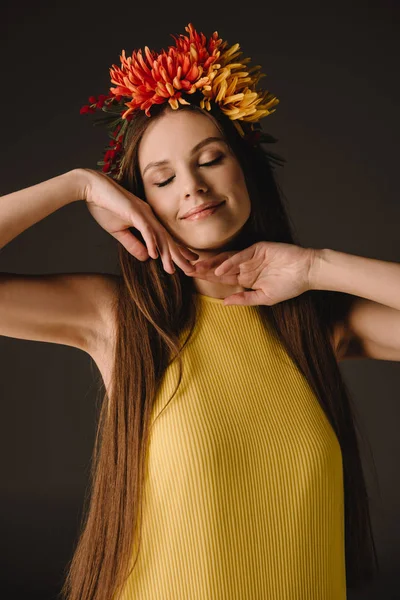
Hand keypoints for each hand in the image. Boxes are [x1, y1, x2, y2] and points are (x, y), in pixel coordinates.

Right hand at [81, 168, 197, 273]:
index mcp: (147, 220)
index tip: (188, 263)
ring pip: (159, 236)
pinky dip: (150, 242)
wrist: (91, 187)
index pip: (165, 239)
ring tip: (173, 269)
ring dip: (167, 253)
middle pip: (167, 239)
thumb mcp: (119, 232)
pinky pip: (145, 229)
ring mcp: (143, 213)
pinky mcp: (133, 211)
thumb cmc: (104, 206)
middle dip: (179, 256)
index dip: (177, 251)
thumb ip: (133, 244)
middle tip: (191, 270)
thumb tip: (147, 258)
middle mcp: (149, 216)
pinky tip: (154, 254)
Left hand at [186, 241, 316, 305]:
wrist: (307, 272)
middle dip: (204, 269)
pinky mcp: (259, 249)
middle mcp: (246, 266)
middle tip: (185, 270)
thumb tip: (225, 303)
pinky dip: (230, 262)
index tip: (191, 279)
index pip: (222, 279)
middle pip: (220, 267)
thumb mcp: (264, 298)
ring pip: (227, 260)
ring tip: (197, 268)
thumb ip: (245, 299)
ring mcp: (251, 256)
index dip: (207, 278)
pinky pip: (241, 256)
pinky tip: (220, 269)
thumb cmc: (290, 286)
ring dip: (212, 264)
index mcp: (246, 278)